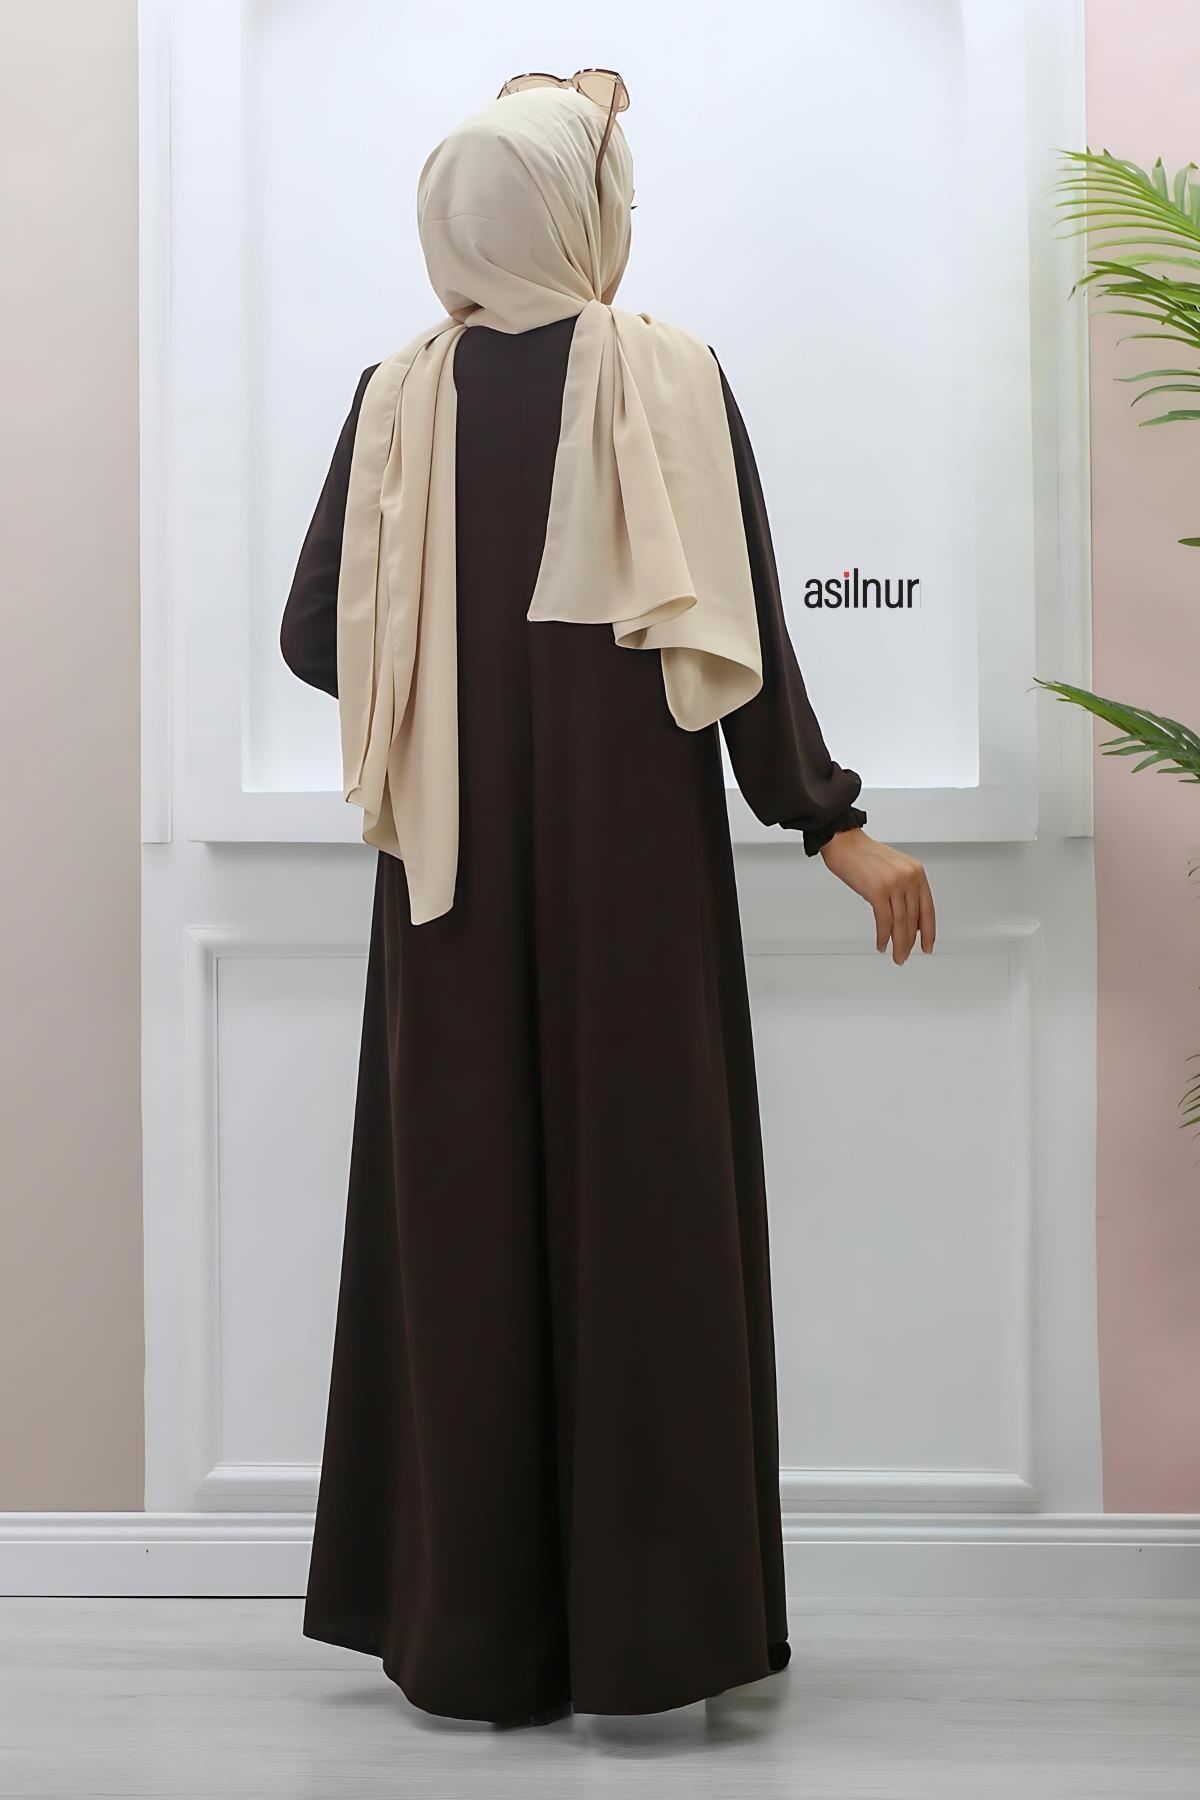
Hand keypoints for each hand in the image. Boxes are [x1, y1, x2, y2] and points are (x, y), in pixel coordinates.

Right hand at [818, 828, 934, 964]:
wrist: (843, 841)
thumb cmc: (862, 854)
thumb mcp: (893, 869)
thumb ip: (903, 890)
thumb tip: (905, 918)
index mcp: (916, 872)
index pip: (928, 908)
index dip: (928, 931)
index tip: (927, 945)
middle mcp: (909, 877)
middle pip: (913, 919)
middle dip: (909, 942)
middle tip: (904, 956)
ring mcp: (894, 884)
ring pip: (901, 923)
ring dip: (898, 944)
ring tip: (896, 955)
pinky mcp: (878, 890)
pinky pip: (884, 921)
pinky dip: (883, 936)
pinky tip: (881, 944)